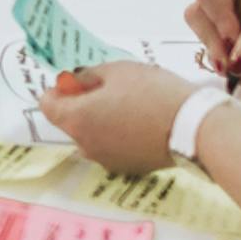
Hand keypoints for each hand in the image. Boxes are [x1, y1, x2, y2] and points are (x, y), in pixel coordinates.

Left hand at [43, 60, 200, 176]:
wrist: (193, 128)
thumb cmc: (154, 93)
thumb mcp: (119, 71)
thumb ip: (89, 75)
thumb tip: (76, 81)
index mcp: (76, 119)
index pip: (47, 104)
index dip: (58, 90)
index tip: (78, 82)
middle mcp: (84, 145)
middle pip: (69, 121)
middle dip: (81, 104)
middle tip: (108, 89)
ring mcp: (104, 160)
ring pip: (90, 135)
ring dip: (99, 120)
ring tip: (128, 105)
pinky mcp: (125, 168)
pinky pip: (110, 147)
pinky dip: (116, 135)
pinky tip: (139, 123)